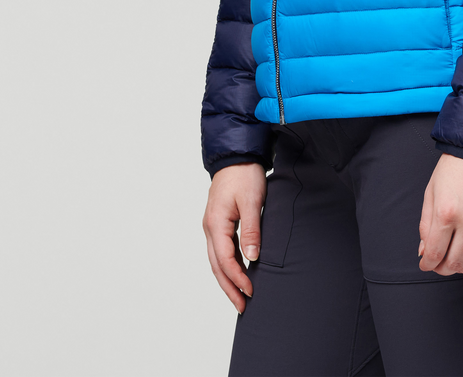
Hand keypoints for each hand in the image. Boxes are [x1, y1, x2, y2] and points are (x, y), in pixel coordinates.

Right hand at [202, 162, 266, 312]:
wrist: (236, 155)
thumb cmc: (244, 175)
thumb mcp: (252, 201)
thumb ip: (251, 231)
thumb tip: (252, 259)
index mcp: (216, 224)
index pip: (225, 260)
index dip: (238, 279)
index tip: (250, 292)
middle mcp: (209, 227)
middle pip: (216, 266)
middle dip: (229, 288)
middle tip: (242, 307)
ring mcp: (211, 225)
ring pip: (216, 260)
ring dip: (227, 279)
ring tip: (239, 296)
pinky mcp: (217, 222)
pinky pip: (220, 250)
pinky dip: (228, 265)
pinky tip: (237, 272)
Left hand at [418, 152, 462, 275]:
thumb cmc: (453, 168)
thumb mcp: (431, 193)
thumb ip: (426, 225)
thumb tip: (425, 250)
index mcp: (446, 213)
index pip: (435, 254)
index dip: (427, 264)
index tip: (426, 263)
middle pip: (455, 262)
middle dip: (443, 268)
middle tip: (440, 264)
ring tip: (458, 261)